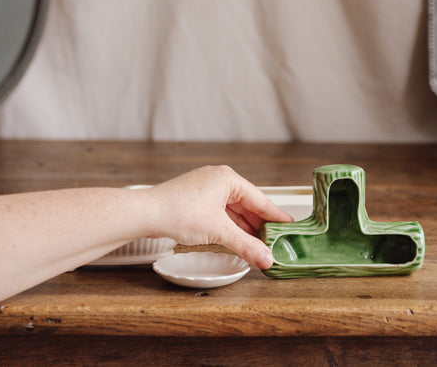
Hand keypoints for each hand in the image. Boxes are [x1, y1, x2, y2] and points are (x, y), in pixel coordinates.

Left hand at [145, 165, 292, 268]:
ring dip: (245, 227)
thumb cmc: (178, 212)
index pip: (259, 198)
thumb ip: (246, 246)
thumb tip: (266, 258)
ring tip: (259, 244)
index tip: (290, 225)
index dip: (275, 215)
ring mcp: (206, 189)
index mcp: (227, 178)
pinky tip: (237, 239)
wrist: (146, 213)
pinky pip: (221, 213)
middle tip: (276, 240)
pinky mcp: (196, 200)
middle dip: (260, 224)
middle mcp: (218, 179)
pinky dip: (231, 226)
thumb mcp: (219, 231)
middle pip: (247, 204)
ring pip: (233, 210)